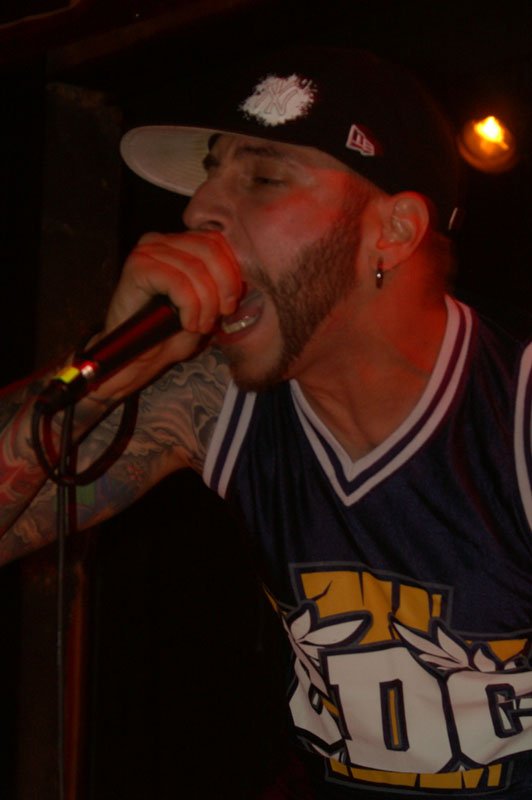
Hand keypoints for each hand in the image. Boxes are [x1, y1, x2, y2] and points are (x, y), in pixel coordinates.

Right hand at [91, 230, 241, 398]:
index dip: (232, 274)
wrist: (136, 356)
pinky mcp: (137, 267)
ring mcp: (148, 251)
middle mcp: (163, 240)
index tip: (231, 305)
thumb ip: (222, 285)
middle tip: (218, 317)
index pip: (219, 242)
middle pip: (211, 250)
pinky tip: (187, 323)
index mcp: (181, 243)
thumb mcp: (206, 305)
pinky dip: (189, 306)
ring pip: (196, 269)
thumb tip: (245, 278)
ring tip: (199, 325)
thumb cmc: (169, 333)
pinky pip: (178, 281)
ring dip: (205, 304)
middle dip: (223, 288)